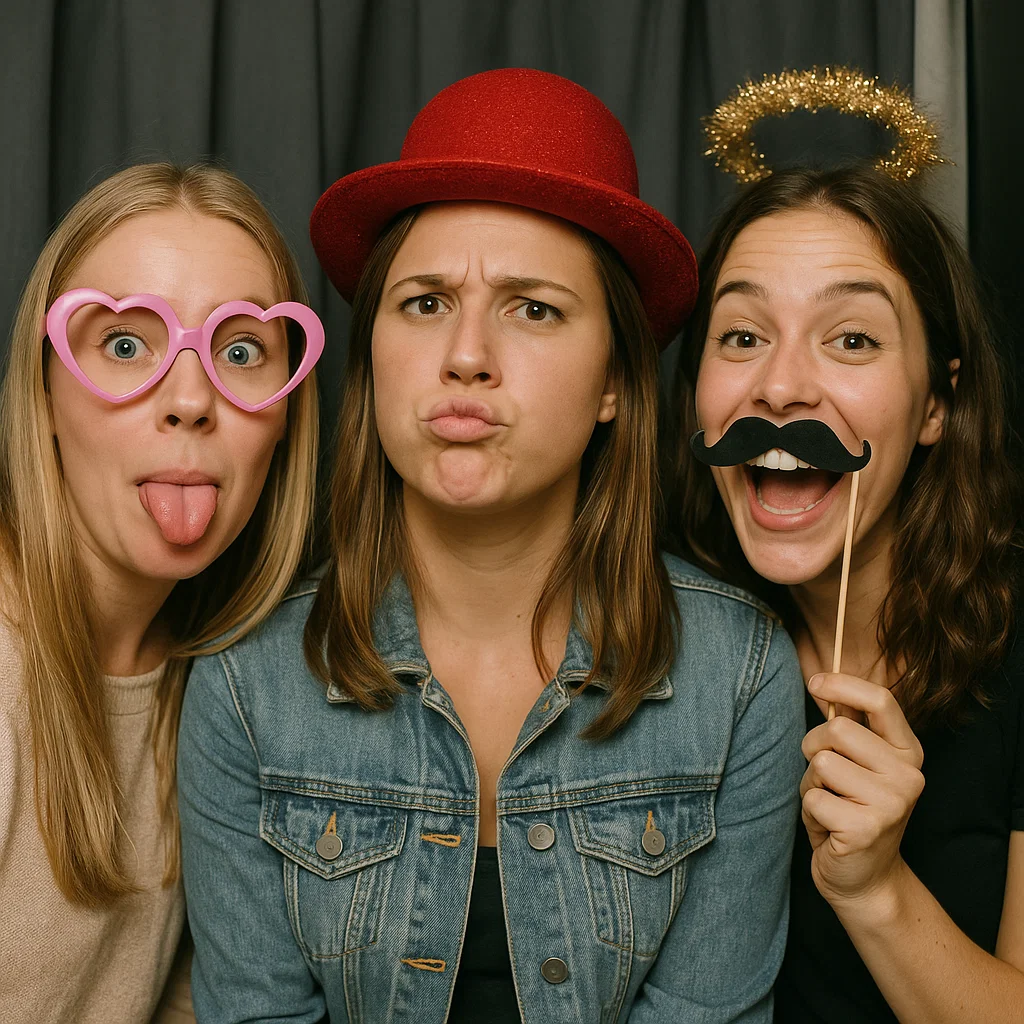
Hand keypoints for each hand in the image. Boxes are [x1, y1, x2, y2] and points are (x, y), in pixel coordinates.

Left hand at [800, 672, 924, 910]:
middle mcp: (908, 776)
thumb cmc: (852, 811)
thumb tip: (821, 681)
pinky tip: (829, 827)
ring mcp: (891, 803)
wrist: (864, 879)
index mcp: (908, 753)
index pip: (881, 700)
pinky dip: (810, 811)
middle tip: (823, 775)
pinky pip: (812, 798)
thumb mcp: (858, 765)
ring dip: (811, 784)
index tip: (815, 683)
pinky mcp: (866, 829)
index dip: (842, 685)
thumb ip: (849, 726)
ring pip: (820, 763)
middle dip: (814, 747)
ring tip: (830, 804)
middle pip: (837, 730)